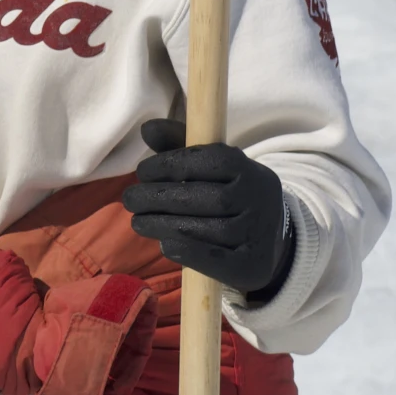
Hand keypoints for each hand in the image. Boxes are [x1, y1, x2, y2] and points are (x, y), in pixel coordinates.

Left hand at [121, 120, 289, 296]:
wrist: (266, 236)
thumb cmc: (225, 191)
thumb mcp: (207, 164)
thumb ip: (178, 143)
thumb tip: (147, 128)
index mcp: (249, 169)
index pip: (210, 160)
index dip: (171, 164)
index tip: (142, 172)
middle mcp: (260, 200)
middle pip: (209, 198)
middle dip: (161, 197)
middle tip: (129, 199)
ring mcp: (260, 235)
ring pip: (211, 230)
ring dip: (165, 225)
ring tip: (137, 222)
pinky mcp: (254, 266)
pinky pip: (221, 262)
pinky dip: (190, 253)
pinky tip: (164, 245)